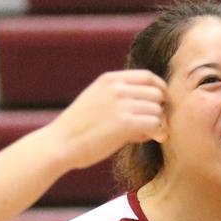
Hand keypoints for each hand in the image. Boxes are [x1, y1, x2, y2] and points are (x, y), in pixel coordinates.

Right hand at [43, 70, 166, 169]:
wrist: (59, 143)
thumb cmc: (77, 128)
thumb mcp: (96, 102)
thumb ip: (121, 102)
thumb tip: (151, 116)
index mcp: (110, 80)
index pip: (148, 76)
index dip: (160, 89)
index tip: (162, 103)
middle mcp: (117, 88)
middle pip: (157, 93)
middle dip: (161, 109)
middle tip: (157, 123)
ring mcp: (121, 104)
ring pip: (158, 110)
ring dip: (158, 123)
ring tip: (150, 134)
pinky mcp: (125, 124)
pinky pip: (155, 124)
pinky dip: (157, 132)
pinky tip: (149, 139)